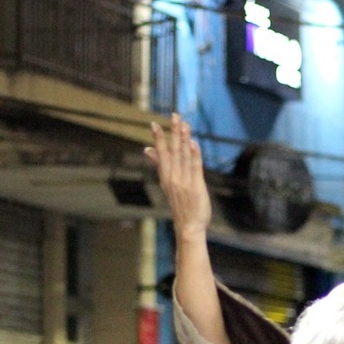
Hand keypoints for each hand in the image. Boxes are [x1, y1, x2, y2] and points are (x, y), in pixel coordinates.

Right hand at [146, 115, 210, 239]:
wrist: (188, 227)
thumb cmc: (180, 204)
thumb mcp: (167, 183)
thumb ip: (159, 164)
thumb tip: (147, 150)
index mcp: (165, 176)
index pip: (161, 154)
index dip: (158, 139)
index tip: (154, 124)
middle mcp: (173, 178)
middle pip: (173, 152)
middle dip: (173, 133)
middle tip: (174, 116)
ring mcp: (184, 182)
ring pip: (184, 156)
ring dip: (184, 139)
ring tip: (184, 124)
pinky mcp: (196, 187)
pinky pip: (195, 167)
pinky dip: (195, 155)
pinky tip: (194, 143)